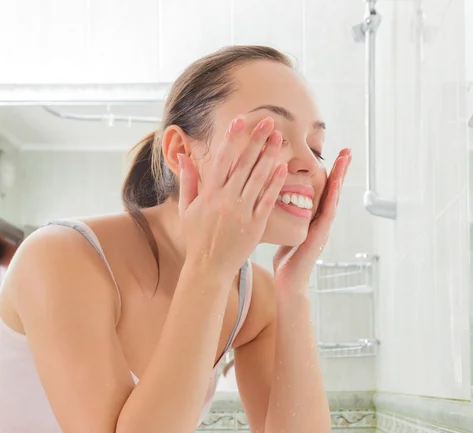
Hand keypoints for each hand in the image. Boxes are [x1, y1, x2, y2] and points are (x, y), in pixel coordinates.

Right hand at [179, 115, 286, 278]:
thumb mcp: (187, 209)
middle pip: (244, 164)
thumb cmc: (197, 238)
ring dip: (270, 156)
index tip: (241, 120)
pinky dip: (275, 184)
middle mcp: (226, 200)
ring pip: (258, 179)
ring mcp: (242, 212)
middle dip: (257, 140)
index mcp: (209, 194)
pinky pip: (267, 200)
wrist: (209, 267)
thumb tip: (184, 157)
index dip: (232, 138)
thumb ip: (188, 182)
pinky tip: (283, 168)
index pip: (222, 159)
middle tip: (270, 122)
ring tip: (279, 138)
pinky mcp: (255, 225)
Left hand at [273, 148, 351, 290]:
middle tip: (347, 149)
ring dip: (340, 178)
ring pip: (334, 198)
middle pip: (332, 190)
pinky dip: (333, 198)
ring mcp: (323, 229)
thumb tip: (272, 199)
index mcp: (313, 218)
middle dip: (340, 169)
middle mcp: (321, 221)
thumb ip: (285, 217)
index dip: (327, 171)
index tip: (332, 153)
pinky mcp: (320, 237)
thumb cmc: (285, 260)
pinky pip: (328, 213)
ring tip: (346, 160)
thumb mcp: (285, 231)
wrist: (289, 283)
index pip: (322, 190)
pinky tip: (336, 185)